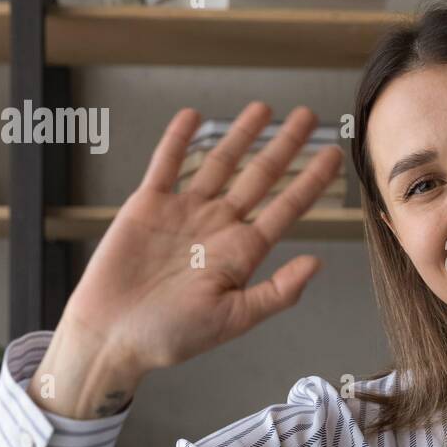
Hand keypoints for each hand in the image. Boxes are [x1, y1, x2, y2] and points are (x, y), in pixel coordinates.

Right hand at [58, 101, 343, 376]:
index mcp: (242, 252)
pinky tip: (194, 116)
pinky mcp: (147, 207)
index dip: (310, 181)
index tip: (333, 156)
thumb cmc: (171, 337)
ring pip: (219, 163)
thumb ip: (277, 292)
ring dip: (240, 135)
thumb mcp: (233, 319)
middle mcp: (218, 226)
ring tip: (263, 109)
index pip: (286, 208)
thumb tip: (317, 262)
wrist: (113, 337)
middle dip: (284, 146)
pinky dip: (178, 140)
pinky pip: (166, 165)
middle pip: (259, 177)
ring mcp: (184, 213)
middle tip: (308, 116)